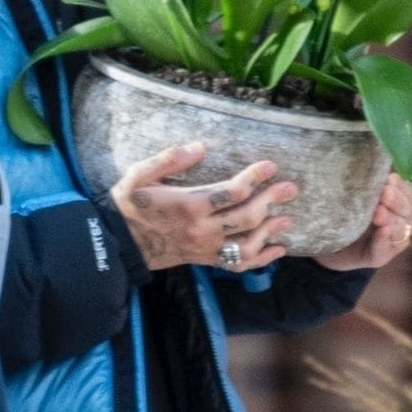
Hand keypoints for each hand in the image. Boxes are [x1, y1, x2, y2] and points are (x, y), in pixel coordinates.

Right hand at [109, 141, 296, 271]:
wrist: (121, 243)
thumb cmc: (131, 204)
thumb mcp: (140, 175)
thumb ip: (168, 160)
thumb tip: (199, 147)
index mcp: (188, 205)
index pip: (231, 192)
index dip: (254, 178)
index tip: (271, 166)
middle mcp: (201, 230)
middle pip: (246, 216)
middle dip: (271, 200)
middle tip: (291, 188)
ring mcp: (205, 248)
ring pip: (247, 244)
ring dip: (271, 231)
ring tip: (288, 218)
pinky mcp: (205, 260)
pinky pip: (238, 264)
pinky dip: (262, 259)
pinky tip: (277, 250)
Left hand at [314, 172, 411, 270]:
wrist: (327, 241)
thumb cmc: (344, 210)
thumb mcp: (355, 192)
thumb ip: (366, 180)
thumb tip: (372, 158)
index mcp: (397, 204)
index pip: (408, 194)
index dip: (402, 187)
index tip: (389, 179)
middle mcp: (399, 222)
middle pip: (407, 211)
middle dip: (396, 202)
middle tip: (384, 193)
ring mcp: (390, 242)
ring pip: (400, 231)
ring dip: (391, 221)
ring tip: (380, 213)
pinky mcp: (377, 258)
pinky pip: (384, 251)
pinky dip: (384, 241)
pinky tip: (383, 231)